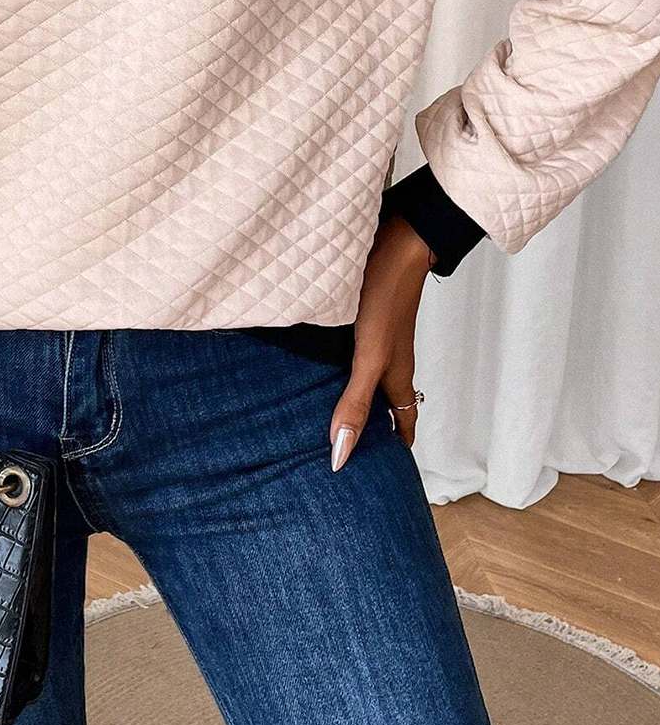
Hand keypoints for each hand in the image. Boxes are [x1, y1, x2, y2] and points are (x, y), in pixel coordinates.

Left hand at [329, 214, 432, 471]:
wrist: (396, 247)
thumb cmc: (386, 302)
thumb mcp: (369, 358)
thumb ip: (356, 403)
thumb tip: (341, 454)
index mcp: (396, 377)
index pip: (403, 425)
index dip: (396, 451)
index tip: (387, 477)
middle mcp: (391, 362)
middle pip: (388, 405)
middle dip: (375, 431)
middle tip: (353, 454)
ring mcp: (380, 340)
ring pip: (373, 381)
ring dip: (360, 400)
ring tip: (334, 418)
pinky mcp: (366, 322)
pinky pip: (358, 357)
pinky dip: (345, 371)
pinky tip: (322, 368)